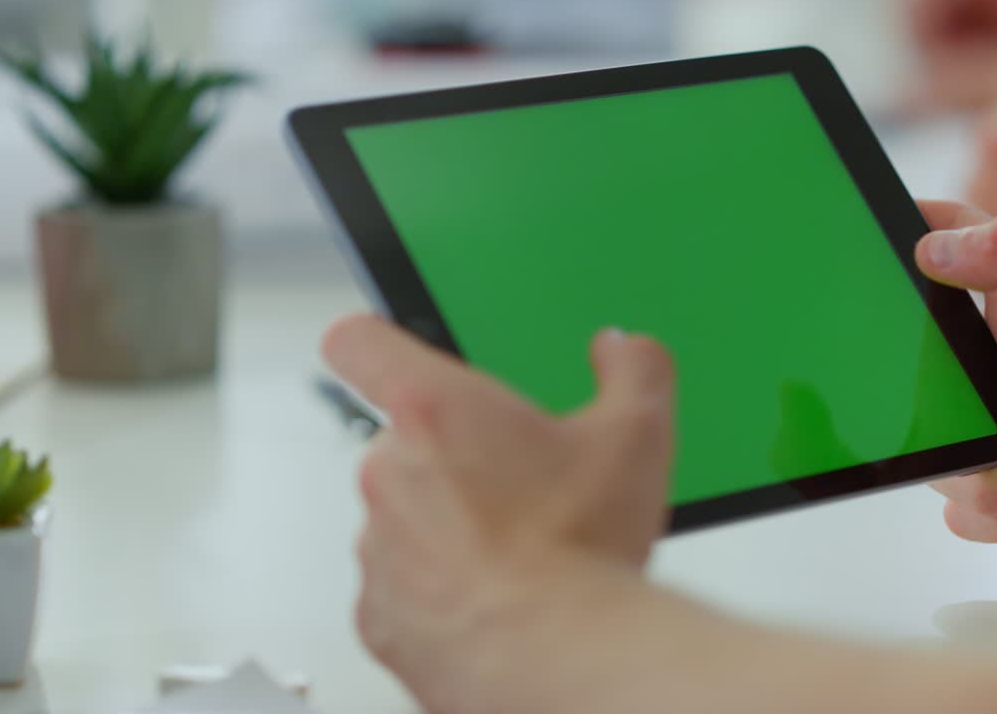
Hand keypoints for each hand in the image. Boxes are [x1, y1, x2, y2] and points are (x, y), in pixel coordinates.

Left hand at [323, 318, 673, 708]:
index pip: (359, 342)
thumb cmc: (578, 549)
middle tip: (520, 485)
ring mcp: (377, 547)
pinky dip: (441, 590)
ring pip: (406, 517)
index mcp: (434, 409)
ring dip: (448, 526)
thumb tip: (622, 350)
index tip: (384, 347)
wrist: (557, 657)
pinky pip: (404, 587)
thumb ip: (633, 370)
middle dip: (455, 457)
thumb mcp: (637, 435)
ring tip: (519, 552)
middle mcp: (388, 471)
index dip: (371, 339)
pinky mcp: (379, 616)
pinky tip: (499, 598)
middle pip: (404, 441)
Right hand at [917, 202, 996, 568]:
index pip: (951, 242)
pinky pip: (962, 502)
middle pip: (914, 367)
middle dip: (924, 410)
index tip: (863, 238)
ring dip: (976, 476)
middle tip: (955, 419)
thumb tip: (934, 244)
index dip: (907, 230)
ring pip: (937, 447)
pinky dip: (991, 512)